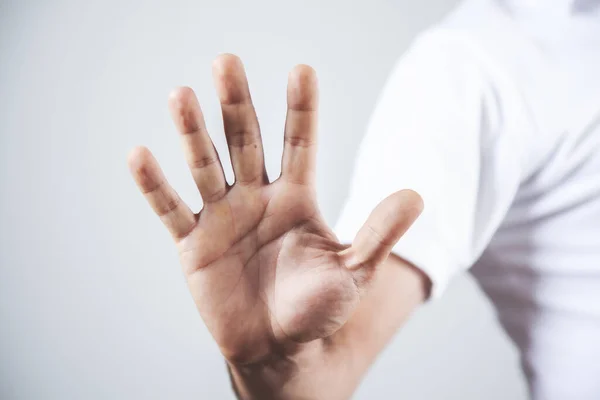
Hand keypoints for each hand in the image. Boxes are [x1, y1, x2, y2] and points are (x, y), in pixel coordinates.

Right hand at [128, 54, 422, 364]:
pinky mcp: (193, 243)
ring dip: (192, 133)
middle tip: (226, 62)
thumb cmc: (318, 309)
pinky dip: (154, 185)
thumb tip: (418, 196)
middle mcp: (257, 197)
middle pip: (246, 141)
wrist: (277, 347)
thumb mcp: (353, 271)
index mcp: (296, 196)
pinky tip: (139, 155)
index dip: (301, 108)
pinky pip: (170, 209)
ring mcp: (222, 217)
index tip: (301, 70)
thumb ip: (378, 234)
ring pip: (205, 166)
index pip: (299, 142)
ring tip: (181, 94)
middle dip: (237, 103)